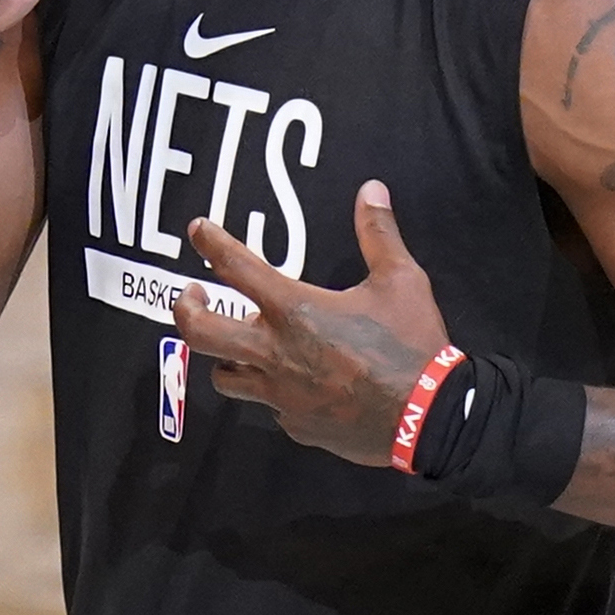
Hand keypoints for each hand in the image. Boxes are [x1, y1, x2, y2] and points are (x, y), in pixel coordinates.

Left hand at [173, 180, 450, 466]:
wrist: (427, 418)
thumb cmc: (411, 345)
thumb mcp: (400, 280)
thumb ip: (378, 233)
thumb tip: (371, 189)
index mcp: (294, 310)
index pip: (236, 268)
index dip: (211, 243)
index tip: (198, 230)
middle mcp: (274, 352)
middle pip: (200, 333)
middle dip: (186, 309)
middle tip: (194, 295)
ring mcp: (280, 395)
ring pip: (224, 377)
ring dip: (226, 356)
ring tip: (239, 342)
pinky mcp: (295, 424)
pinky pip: (269, 404)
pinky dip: (272, 388)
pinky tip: (295, 380)